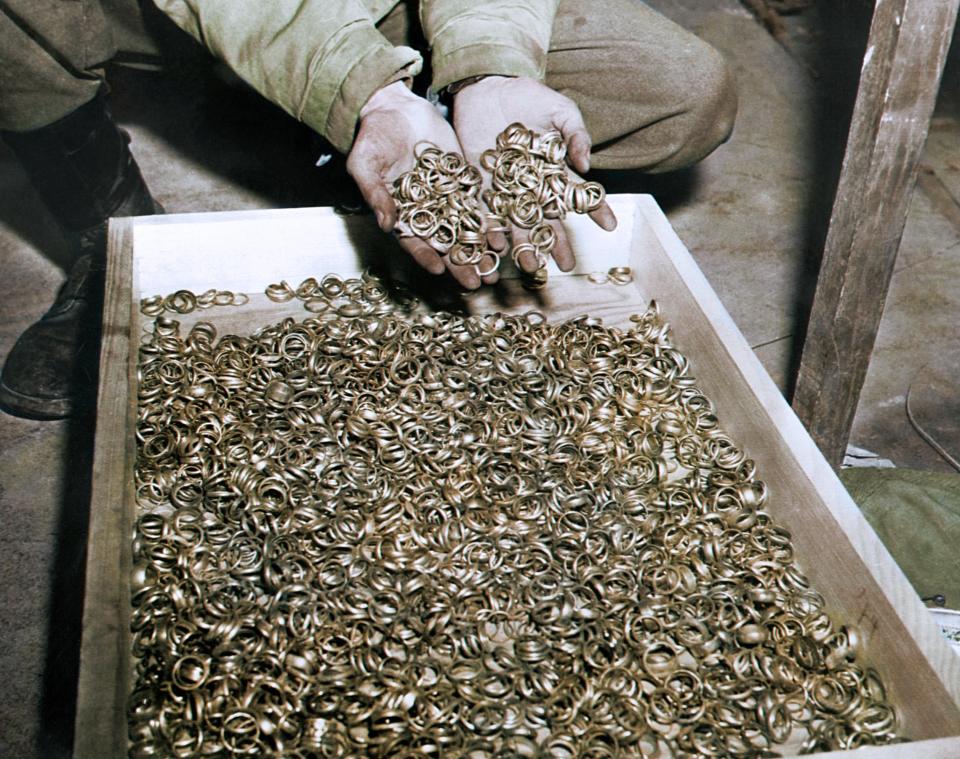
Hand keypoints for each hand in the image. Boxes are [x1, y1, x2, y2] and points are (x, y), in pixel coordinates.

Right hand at [347, 81, 495, 288]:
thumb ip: (375, 193)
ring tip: (494, 267)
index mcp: (400, 213)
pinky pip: (477, 205)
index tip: (440, 270)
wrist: (394, 108)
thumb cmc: (372, 138)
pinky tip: (502, 238)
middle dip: (460, 264)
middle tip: (476, 284)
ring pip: (465, 229)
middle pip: (444, 243)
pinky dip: (489, 222)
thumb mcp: (365, 164)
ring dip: (480, 250)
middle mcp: (425, 211)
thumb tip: (385, 224)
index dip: (426, 257)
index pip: (413, 241)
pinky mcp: (462, 181)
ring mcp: (445, 197)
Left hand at [453, 76, 616, 271]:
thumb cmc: (529, 97)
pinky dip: (491, 230)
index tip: (610, 226)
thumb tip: (586, 166)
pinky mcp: (481, 185)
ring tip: (531, 266)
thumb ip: (575, 135)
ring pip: (518, 223)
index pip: (578, 195)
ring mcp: (507, 188)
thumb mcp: (560, 111)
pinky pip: (487, 212)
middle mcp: (532, 186)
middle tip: (566, 266)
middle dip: (557, 244)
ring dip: (524, 246)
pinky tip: (497, 247)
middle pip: (547, 220)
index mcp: (554, 171)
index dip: (595, 210)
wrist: (488, 87)